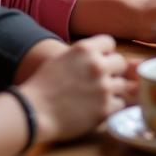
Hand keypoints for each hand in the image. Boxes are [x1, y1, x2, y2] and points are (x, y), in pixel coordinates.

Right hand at [19, 35, 134, 143]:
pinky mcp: (105, 109)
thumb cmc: (43, 85)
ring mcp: (103, 87)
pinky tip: (96, 108)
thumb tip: (108, 55)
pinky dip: (110, 107)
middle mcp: (97, 65)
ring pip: (123, 84)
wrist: (32, 113)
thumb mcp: (63, 58)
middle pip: (121, 63)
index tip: (97, 62)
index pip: (110, 43)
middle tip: (97, 81)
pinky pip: (119, 104)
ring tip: (95, 97)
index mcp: (85, 49)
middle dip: (112, 71)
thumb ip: (85, 54)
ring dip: (112, 90)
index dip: (104, 53)